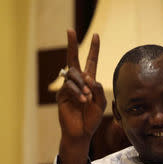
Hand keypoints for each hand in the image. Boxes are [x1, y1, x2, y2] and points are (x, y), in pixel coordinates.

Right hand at [56, 30, 105, 163]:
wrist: (81, 133)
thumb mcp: (101, 103)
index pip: (91, 61)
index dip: (94, 49)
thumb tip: (90, 77)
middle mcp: (78, 81)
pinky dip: (77, 92)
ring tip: (87, 97)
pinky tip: (82, 100)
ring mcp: (68, 87)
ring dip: (82, 84)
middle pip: (73, 59)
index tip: (96, 35)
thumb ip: (98, 90)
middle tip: (69, 30)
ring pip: (73, 75)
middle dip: (72, 44)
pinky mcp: (62, 95)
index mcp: (89, 81)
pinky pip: (69, 87)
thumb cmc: (92, 119)